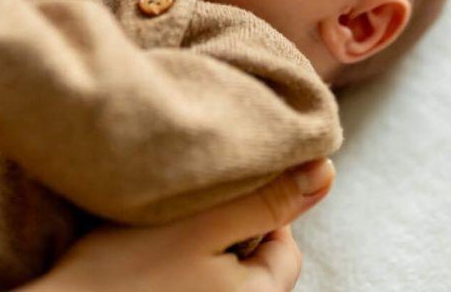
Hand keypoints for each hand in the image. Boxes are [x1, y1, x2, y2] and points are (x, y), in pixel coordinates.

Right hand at [17, 158, 335, 291]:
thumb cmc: (124, 274)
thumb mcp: (201, 223)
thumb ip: (267, 197)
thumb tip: (326, 170)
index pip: (285, 250)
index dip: (253, 213)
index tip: (209, 200)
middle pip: (253, 265)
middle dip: (223, 235)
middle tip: (181, 220)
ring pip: (217, 276)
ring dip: (195, 252)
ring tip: (155, 245)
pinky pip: (190, 285)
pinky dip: (173, 272)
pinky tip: (141, 265)